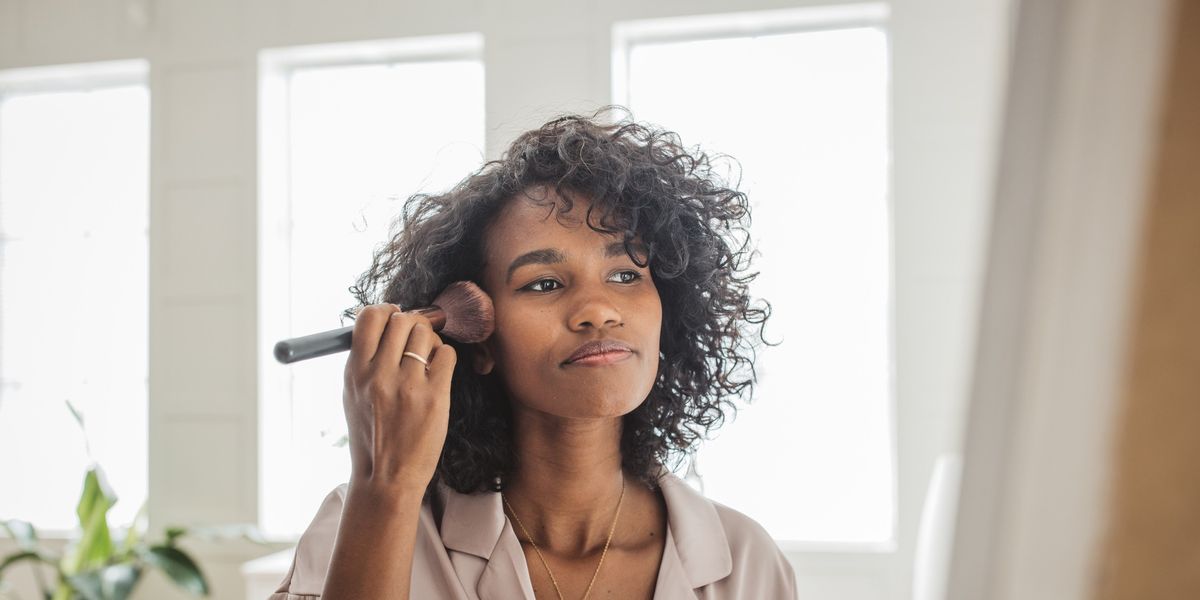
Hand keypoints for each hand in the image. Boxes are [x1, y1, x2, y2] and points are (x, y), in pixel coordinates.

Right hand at [342, 304, 456, 491]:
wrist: (386, 477)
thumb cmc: (371, 435)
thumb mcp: (353, 394)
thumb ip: (364, 360)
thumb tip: (383, 322)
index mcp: (355, 371)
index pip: (369, 317)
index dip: (386, 310)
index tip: (395, 317)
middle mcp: (379, 374)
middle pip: (402, 320)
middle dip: (413, 324)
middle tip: (416, 339)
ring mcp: (408, 385)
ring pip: (426, 334)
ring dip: (430, 341)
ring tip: (426, 360)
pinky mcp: (434, 397)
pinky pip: (447, 354)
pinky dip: (444, 358)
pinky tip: (437, 373)